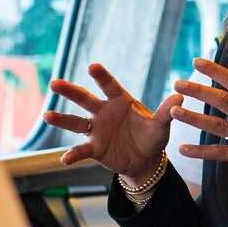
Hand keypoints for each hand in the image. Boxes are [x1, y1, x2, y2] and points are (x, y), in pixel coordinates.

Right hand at [47, 63, 180, 180]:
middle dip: (70, 91)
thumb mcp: (161, 125)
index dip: (101, 76)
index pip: (109, 86)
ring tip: (47, 116)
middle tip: (54, 83)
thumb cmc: (152, 136)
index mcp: (120, 101)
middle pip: (85, 99)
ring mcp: (96, 130)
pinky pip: (81, 150)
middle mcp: (104, 112)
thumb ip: (166, 112)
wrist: (146, 159)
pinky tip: (64, 160)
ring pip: (76, 122)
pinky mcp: (94, 148)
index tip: (91, 66)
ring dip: (62, 119)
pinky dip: (72, 155)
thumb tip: (180, 98)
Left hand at [172, 58, 227, 192]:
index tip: (198, 61)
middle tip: (177, 83)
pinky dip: (200, 151)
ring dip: (194, 118)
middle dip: (198, 90)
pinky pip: (220, 152)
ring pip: (218, 124)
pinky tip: (183, 149)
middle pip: (223, 99)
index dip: (216, 70)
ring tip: (174, 111)